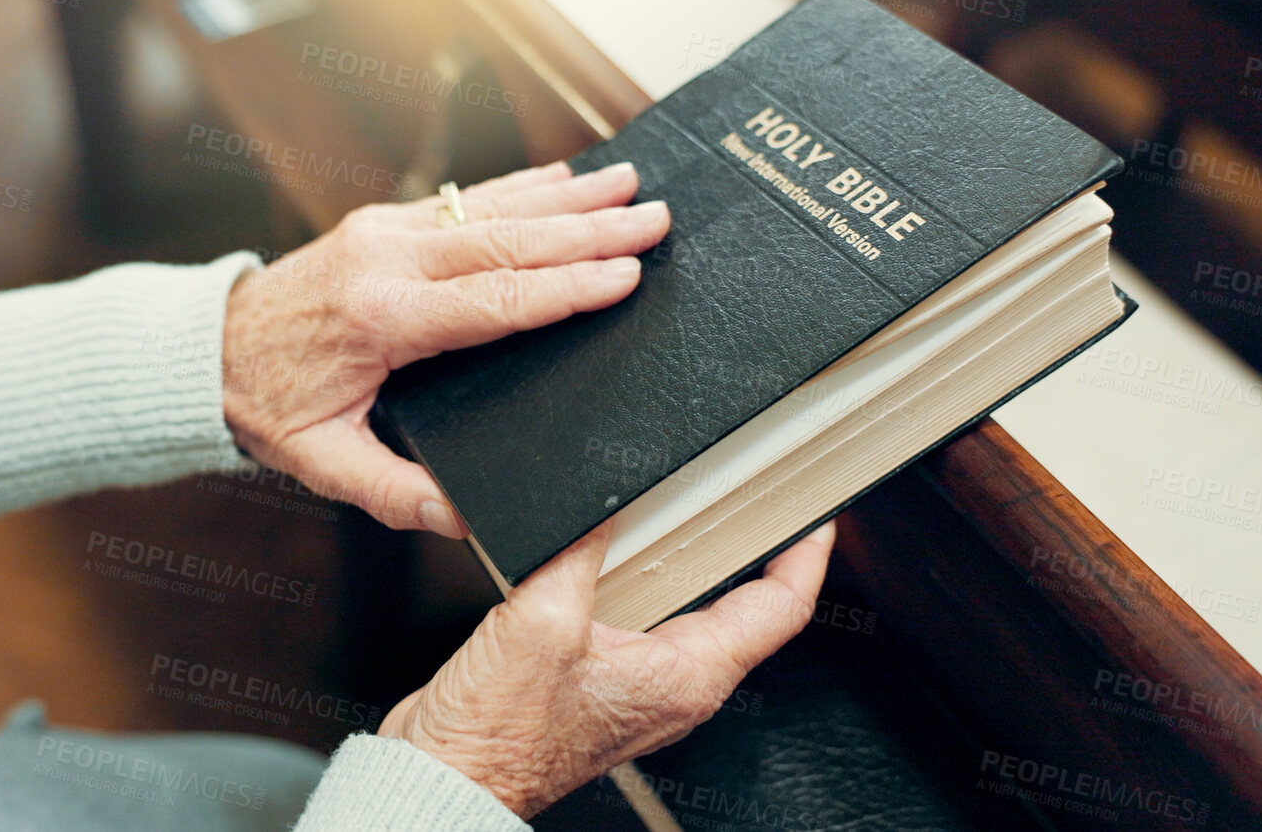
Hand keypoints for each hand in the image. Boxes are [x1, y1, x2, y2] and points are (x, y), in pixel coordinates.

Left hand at [220, 161, 669, 535]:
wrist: (206, 350)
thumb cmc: (266, 404)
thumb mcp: (322, 462)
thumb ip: (394, 493)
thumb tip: (463, 522)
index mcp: (380, 320)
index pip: (492, 302)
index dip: (564, 288)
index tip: (623, 277)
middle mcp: (385, 260)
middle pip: (505, 243)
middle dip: (588, 232)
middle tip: (656, 222)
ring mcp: (384, 232)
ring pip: (490, 208)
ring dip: (566, 196)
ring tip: (630, 184)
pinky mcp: (382, 220)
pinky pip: (464, 199)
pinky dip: (521, 186)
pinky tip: (566, 177)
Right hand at [378, 520, 834, 817]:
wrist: (445, 774)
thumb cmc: (496, 734)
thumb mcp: (541, 621)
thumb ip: (579, 552)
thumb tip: (602, 502)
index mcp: (686, 678)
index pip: (779, 609)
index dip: (806, 554)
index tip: (817, 513)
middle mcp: (673, 686)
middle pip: (740, 605)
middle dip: (747, 542)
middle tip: (753, 488)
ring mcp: (637, 683)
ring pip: (684, 606)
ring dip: (682, 555)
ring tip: (684, 503)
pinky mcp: (599, 678)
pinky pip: (636, 614)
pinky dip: (631, 574)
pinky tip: (604, 546)